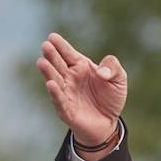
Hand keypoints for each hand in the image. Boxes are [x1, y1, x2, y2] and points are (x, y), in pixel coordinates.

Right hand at [36, 32, 127, 152]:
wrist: (108, 123)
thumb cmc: (110, 97)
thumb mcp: (119, 79)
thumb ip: (113, 68)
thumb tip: (101, 72)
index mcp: (80, 66)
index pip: (68, 53)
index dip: (60, 45)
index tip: (52, 37)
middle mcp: (70, 78)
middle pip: (58, 64)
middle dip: (52, 55)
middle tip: (45, 46)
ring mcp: (66, 93)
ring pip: (55, 80)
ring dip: (48, 72)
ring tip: (42, 62)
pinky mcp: (66, 110)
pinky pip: (59, 100)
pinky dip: (55, 93)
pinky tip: (51, 84)